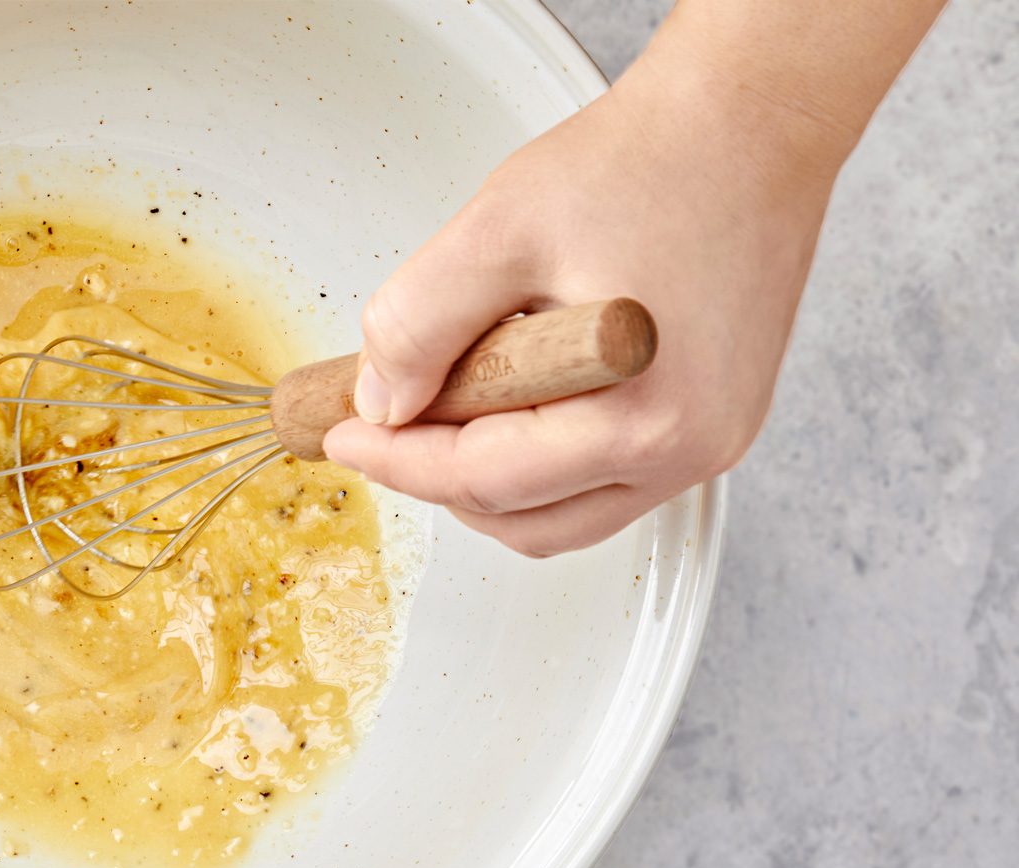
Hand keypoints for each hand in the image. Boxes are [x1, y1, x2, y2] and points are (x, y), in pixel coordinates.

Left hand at [323, 42, 847, 557]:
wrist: (744, 124)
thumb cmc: (650, 162)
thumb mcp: (497, 232)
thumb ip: (420, 324)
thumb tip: (381, 403)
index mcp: (647, 418)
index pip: (485, 480)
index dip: (397, 462)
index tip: (345, 437)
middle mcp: (690, 449)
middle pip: (524, 521)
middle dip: (441, 477)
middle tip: (392, 420)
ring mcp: (709, 444)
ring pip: (563, 515)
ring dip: (491, 477)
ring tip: (459, 393)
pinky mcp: (713, 426)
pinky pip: (604, 479)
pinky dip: (541, 456)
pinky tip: (516, 390)